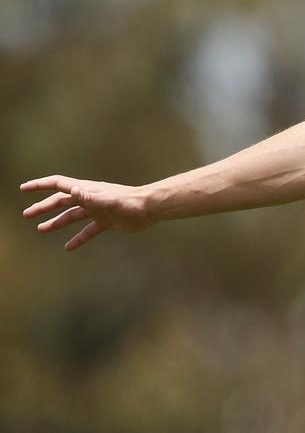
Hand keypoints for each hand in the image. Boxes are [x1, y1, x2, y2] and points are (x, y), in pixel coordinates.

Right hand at [20, 176, 154, 249]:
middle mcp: (90, 198)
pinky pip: (88, 231)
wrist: (151, 209)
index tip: (24, 189)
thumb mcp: (108, 200)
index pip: (59, 184)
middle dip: (44, 207)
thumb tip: (72, 189)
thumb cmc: (131, 201)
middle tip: (27, 215)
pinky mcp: (107, 222)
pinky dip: (78, 238)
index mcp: (87, 190)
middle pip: (62, 201)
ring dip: (57, 222)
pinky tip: (69, 247)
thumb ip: (90, 197)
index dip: (41, 186)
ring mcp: (98, 210)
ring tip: (41, 229)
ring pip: (72, 216)